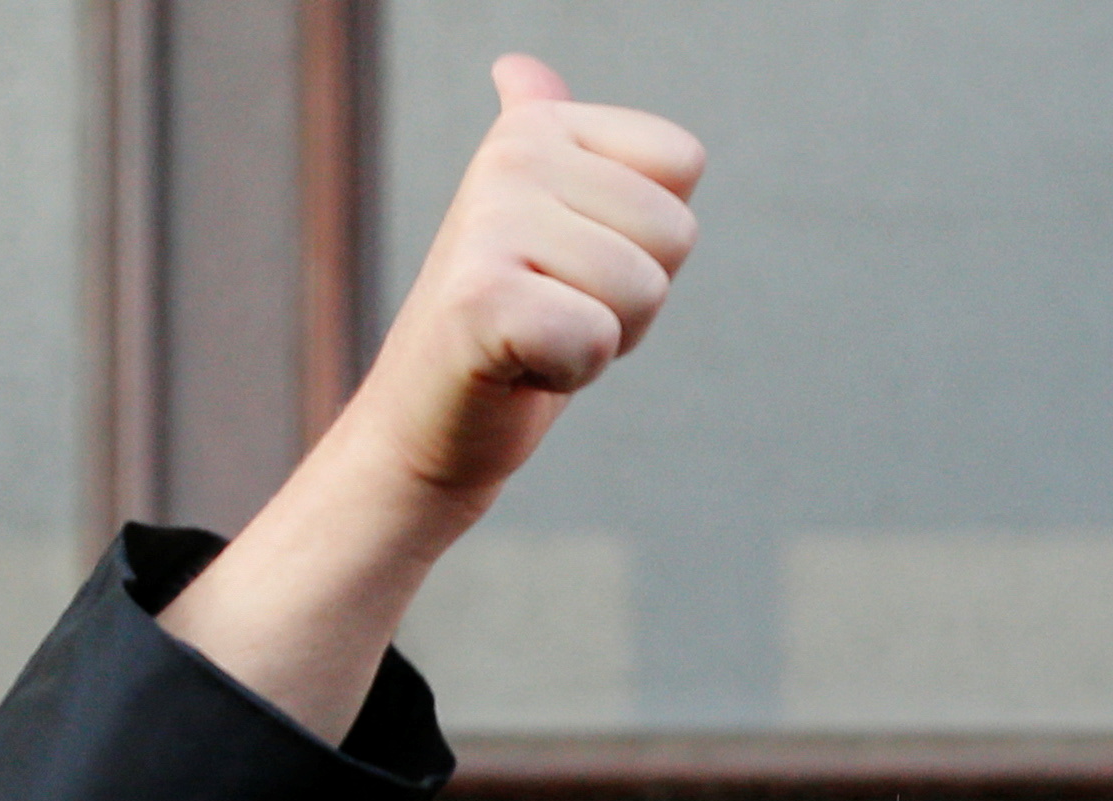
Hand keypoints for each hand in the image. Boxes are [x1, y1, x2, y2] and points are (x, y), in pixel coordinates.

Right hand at [349, 55, 704, 517]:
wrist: (429, 417)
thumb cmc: (506, 326)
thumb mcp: (540, 224)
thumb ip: (550, 144)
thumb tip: (518, 70)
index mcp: (537, 126)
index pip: (683, 163)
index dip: (650, 238)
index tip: (578, 263)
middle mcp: (511, 156)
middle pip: (675, 233)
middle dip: (631, 299)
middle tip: (556, 309)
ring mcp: (490, 221)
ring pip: (644, 290)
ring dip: (602, 338)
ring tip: (536, 335)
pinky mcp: (481, 297)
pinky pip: (598, 337)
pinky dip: (569, 372)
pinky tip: (517, 365)